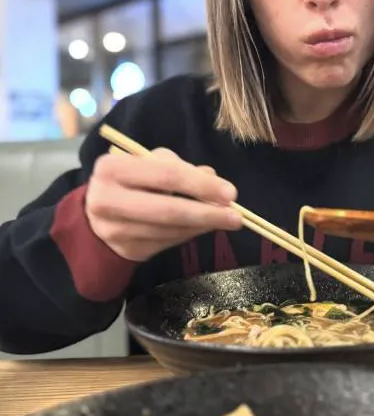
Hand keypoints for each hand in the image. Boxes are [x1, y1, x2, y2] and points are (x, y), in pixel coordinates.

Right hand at [86, 149, 241, 261]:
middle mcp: (107, 200)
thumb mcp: (148, 165)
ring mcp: (114, 230)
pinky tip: (201, 227)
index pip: (166, 176)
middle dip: (207, 213)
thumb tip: (212, 177)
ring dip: (202, 226)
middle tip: (236, 217)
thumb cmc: (129, 183)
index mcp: (112, 169)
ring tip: (222, 220)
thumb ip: (178, 167)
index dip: (201, 185)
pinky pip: (167, 243)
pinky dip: (189, 234)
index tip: (231, 193)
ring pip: (170, 230)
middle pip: (168, 209)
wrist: (95, 216)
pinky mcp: (125, 250)